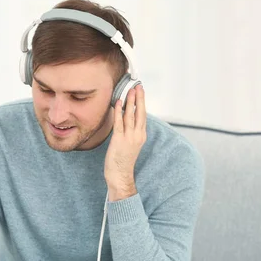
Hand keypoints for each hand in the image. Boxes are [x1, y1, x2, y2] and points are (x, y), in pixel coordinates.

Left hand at [104, 85, 146, 200]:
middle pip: (140, 113)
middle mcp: (138, 135)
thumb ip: (130, 131)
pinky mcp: (119, 140)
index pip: (143, 115)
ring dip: (130, 102)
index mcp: (141, 135)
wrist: (120, 175)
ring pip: (131, 115)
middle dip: (139, 98)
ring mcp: (129, 138)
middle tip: (138, 86)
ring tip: (130, 90)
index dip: (142, 102)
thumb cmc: (122, 160)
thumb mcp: (130, 144)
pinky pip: (119, 122)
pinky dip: (119, 111)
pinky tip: (118, 102)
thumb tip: (126, 118)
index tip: (141, 91)